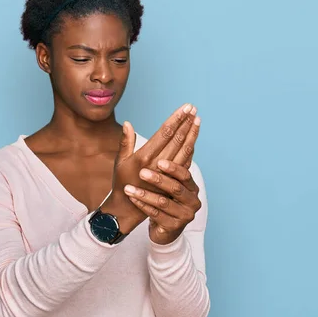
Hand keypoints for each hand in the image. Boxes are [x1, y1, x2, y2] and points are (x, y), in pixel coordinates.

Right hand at [102, 103, 194, 233]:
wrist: (128, 208)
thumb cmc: (122, 182)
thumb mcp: (120, 162)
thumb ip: (125, 142)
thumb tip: (128, 123)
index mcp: (144, 157)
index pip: (164, 133)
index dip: (176, 119)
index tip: (185, 108)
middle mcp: (157, 164)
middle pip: (176, 140)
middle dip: (186, 123)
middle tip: (193, 109)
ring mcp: (166, 174)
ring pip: (184, 151)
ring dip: (191, 135)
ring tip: (197, 120)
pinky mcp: (172, 181)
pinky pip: (184, 163)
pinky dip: (190, 150)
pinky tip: (194, 140)